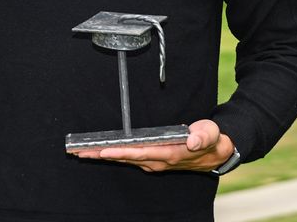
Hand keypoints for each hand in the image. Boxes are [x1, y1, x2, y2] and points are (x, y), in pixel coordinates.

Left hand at [68, 119, 235, 173]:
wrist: (216, 153)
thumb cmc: (211, 140)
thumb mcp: (211, 134)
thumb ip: (202, 136)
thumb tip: (192, 140)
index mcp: (170, 154)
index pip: (140, 153)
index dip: (122, 152)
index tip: (104, 151)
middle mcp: (158, 161)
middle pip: (125, 158)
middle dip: (102, 155)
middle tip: (80, 151)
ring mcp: (154, 162)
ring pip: (124, 159)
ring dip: (103, 156)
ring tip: (82, 151)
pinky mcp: (151, 160)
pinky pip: (128, 158)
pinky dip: (113, 155)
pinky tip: (100, 152)